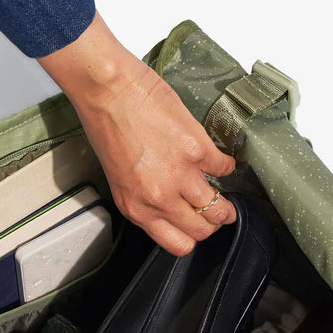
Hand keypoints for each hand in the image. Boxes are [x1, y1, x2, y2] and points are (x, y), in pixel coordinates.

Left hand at [39, 14, 235, 254]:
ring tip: (227, 196)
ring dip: (226, 205)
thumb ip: (144, 197)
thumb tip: (168, 204)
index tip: (195, 226)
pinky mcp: (197, 149)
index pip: (177, 244)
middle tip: (215, 212)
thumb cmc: (105, 125)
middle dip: (211, 223)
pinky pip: (224, 167)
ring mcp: (181, 175)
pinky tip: (221, 161)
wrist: (108, 88)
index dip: (191, 237)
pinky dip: (227, 165)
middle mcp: (159, 198)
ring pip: (218, 208)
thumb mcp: (118, 176)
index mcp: (137, 208)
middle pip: (202, 230)